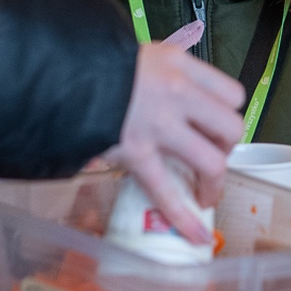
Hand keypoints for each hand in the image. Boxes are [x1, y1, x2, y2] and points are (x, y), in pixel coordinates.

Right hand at [106, 42, 244, 242]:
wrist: (58, 72)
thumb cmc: (96, 64)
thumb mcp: (140, 57)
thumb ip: (164, 78)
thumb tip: (173, 104)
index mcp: (180, 65)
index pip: (231, 94)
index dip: (229, 115)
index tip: (218, 129)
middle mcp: (177, 92)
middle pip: (229, 127)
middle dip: (226, 149)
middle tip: (212, 157)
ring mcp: (158, 124)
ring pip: (211, 162)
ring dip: (214, 184)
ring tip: (205, 196)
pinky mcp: (135, 152)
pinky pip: (166, 191)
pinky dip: (183, 217)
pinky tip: (195, 233)